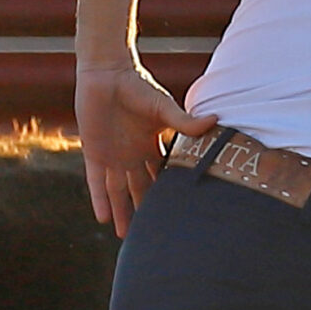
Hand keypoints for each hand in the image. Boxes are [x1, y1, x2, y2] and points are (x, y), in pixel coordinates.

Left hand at [76, 61, 207, 237]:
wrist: (107, 73)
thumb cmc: (136, 85)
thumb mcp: (162, 106)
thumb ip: (184, 121)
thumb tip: (216, 121)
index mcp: (151, 145)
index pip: (161, 176)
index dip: (168, 194)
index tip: (178, 215)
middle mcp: (132, 155)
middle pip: (140, 189)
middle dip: (146, 211)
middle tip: (154, 236)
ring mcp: (113, 156)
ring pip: (118, 191)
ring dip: (122, 212)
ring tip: (127, 237)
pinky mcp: (94, 153)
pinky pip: (96, 181)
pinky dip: (99, 199)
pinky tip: (102, 218)